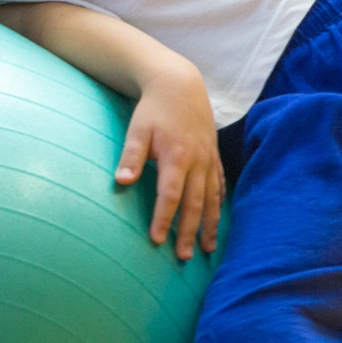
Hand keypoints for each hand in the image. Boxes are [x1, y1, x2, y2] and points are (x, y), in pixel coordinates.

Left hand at [112, 59, 223, 259]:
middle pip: (195, 203)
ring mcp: (209, 159)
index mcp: (176, 156)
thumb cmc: (154, 109)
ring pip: (212, 198)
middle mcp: (197, 161)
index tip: (158, 240)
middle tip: (184, 257)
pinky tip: (218, 220)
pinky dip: (219, 205)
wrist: (180, 86)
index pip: (171, 195)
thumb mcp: (137, 129)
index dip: (165, 218)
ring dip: (210, 225)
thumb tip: (121, 182)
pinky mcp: (213, 156)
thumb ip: (131, 156)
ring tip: (208, 249)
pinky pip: (219, 185)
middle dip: (190, 232)